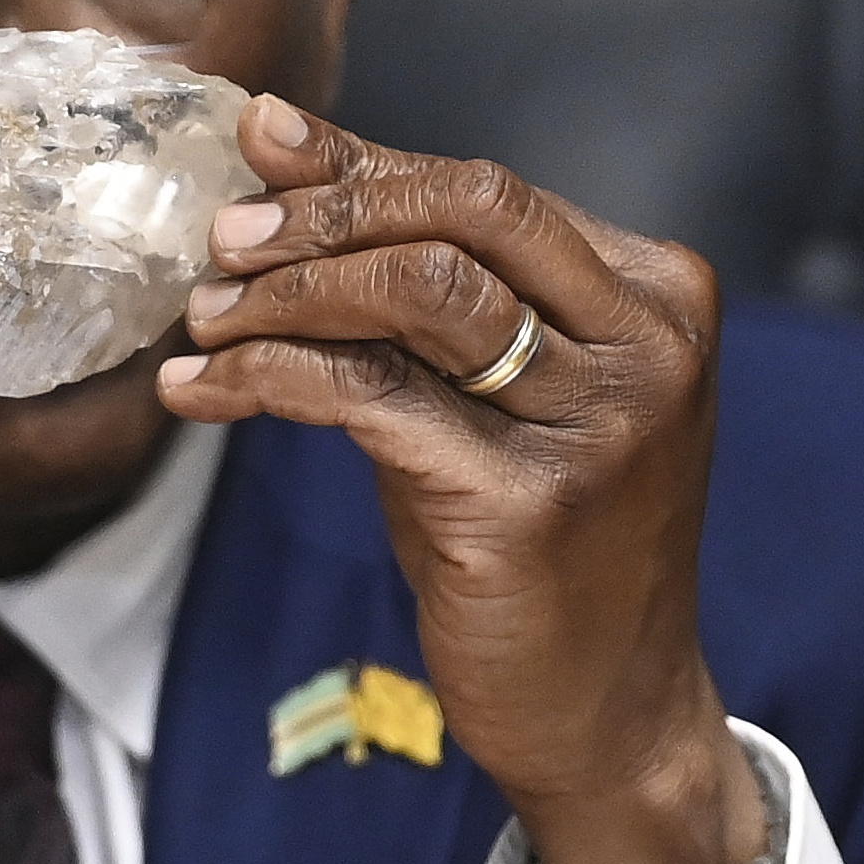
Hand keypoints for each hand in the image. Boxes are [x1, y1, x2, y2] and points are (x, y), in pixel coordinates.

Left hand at [154, 99, 767, 863]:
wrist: (609, 716)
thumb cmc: (547, 549)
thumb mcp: (499, 396)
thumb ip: (419, 286)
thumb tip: (285, 162)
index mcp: (657, 298)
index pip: (489, 190)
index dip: (362, 162)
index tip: (260, 146)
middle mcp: (648, 348)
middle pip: (462, 215)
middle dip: (325, 211)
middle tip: (222, 237)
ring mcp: (599, 426)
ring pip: (416, 293)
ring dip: (286, 292)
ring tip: (205, 317)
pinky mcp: (526, 504)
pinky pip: (369, 396)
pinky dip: (268, 377)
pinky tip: (205, 390)